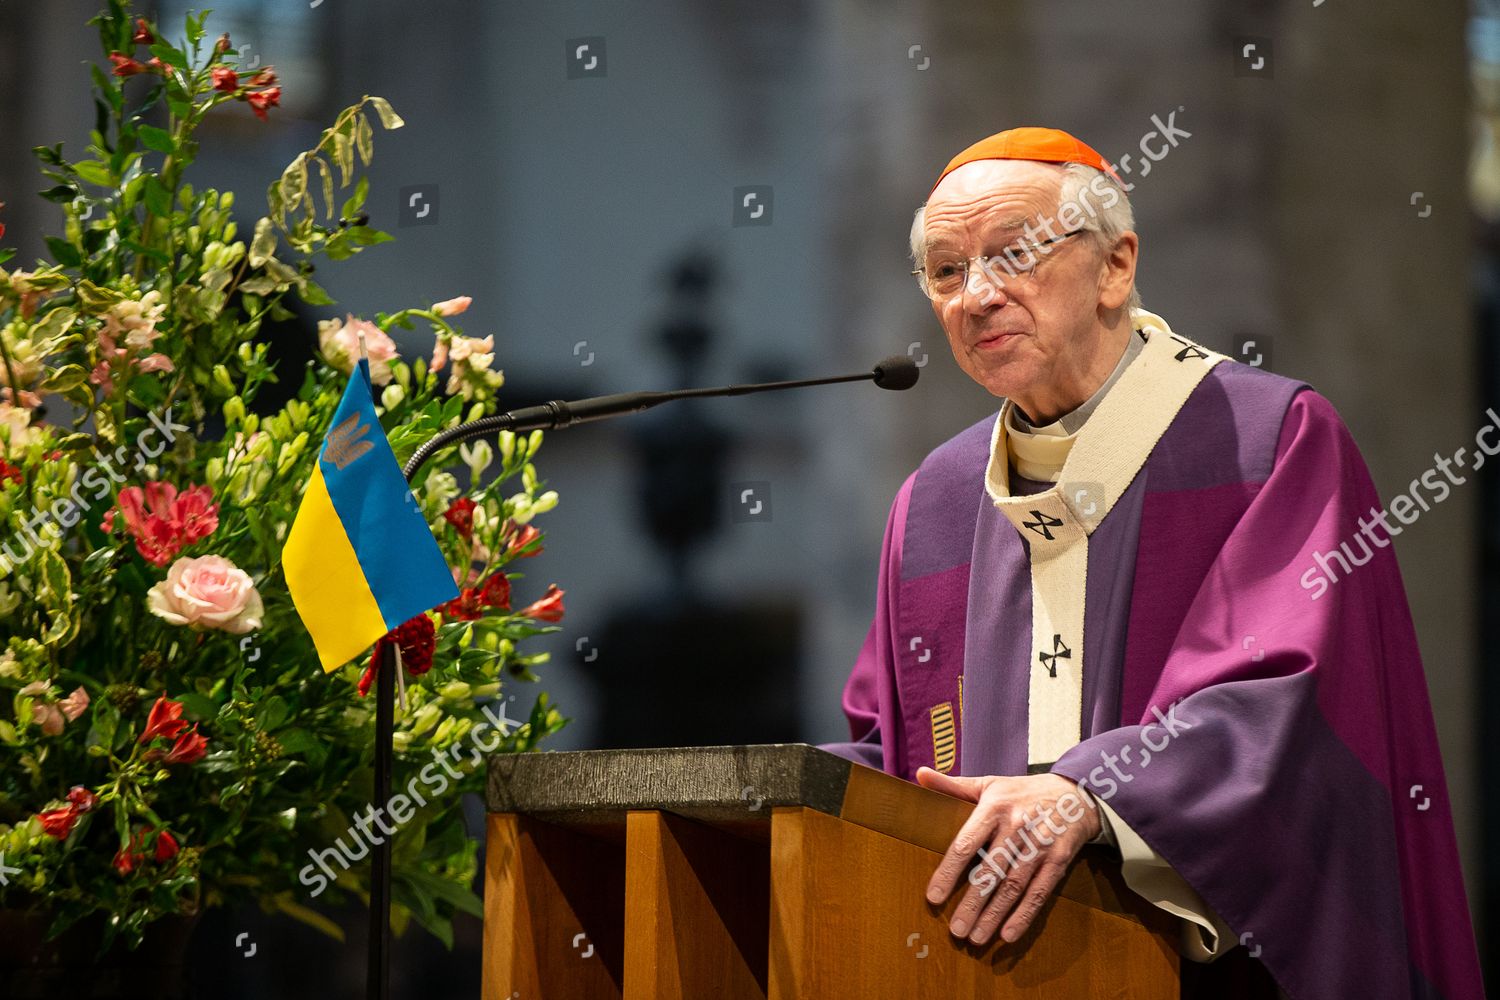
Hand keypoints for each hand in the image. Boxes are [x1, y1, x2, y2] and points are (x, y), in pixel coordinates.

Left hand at [916, 768, 1100, 945]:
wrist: (1075, 793)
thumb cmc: (1022, 793)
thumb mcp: (989, 784)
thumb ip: (953, 785)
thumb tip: (920, 775)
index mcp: (994, 808)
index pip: (965, 844)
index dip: (948, 873)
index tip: (933, 898)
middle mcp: (1016, 827)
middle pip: (990, 871)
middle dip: (972, 904)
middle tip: (956, 931)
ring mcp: (1040, 845)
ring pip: (1013, 886)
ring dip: (995, 915)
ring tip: (976, 938)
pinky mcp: (1059, 860)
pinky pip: (1040, 892)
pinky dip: (1025, 915)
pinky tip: (1008, 935)